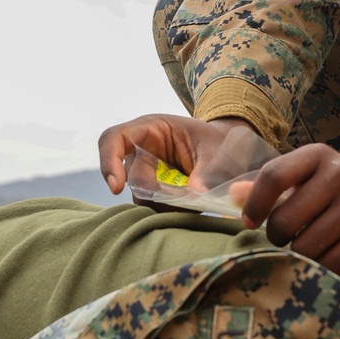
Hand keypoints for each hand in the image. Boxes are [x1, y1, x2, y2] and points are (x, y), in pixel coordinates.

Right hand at [98, 114, 256, 196]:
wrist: (231, 151)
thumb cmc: (219, 142)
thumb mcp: (216, 151)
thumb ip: (205, 171)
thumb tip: (194, 193)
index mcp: (151, 128)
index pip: (113, 139)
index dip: (108, 162)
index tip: (116, 187)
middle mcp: (143, 150)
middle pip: (132, 177)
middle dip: (154, 192)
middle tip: (185, 199)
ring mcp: (148, 172)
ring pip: (142, 196)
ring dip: (165, 204)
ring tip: (195, 202)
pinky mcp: (157, 191)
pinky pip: (155, 205)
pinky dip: (171, 210)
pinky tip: (191, 207)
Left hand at [234, 145, 339, 272]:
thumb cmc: (329, 195)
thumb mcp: (301, 181)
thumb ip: (267, 187)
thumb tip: (232, 195)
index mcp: (318, 155)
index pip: (274, 176)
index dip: (255, 205)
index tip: (248, 223)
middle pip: (286, 217)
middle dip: (277, 236)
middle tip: (284, 238)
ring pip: (306, 244)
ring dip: (299, 254)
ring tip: (305, 247)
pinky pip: (330, 262)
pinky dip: (321, 267)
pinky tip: (324, 258)